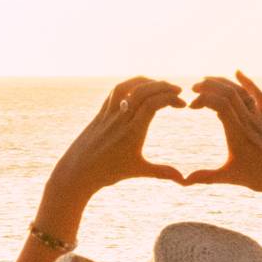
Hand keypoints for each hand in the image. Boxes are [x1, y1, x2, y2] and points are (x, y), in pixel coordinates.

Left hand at [47, 78, 186, 207]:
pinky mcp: (100, 114)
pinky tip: (138, 89)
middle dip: (163, 86)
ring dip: (145, 81)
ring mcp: (108, 114)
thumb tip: (183, 180)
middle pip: (142, 91)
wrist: (78, 172)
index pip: (153, 104)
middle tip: (178, 91)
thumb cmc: (108, 173)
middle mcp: (120, 119)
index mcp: (132, 132)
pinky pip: (115, 92)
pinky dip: (129, 86)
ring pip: (126, 87)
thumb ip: (162, 172)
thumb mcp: (137, 171)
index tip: (182, 104)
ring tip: (159, 84)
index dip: (170, 99)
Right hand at [186, 73, 261, 200]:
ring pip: (241, 91)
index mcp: (239, 133)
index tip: (190, 106)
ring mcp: (261, 117)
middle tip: (192, 89)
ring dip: (223, 83)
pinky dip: (247, 82)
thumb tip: (182, 182)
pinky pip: (258, 94)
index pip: (219, 104)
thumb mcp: (231, 177)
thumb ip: (206, 177)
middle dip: (208, 86)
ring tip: (206, 81)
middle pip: (228, 93)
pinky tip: (237, 72)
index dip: (202, 99)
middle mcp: (250, 120)